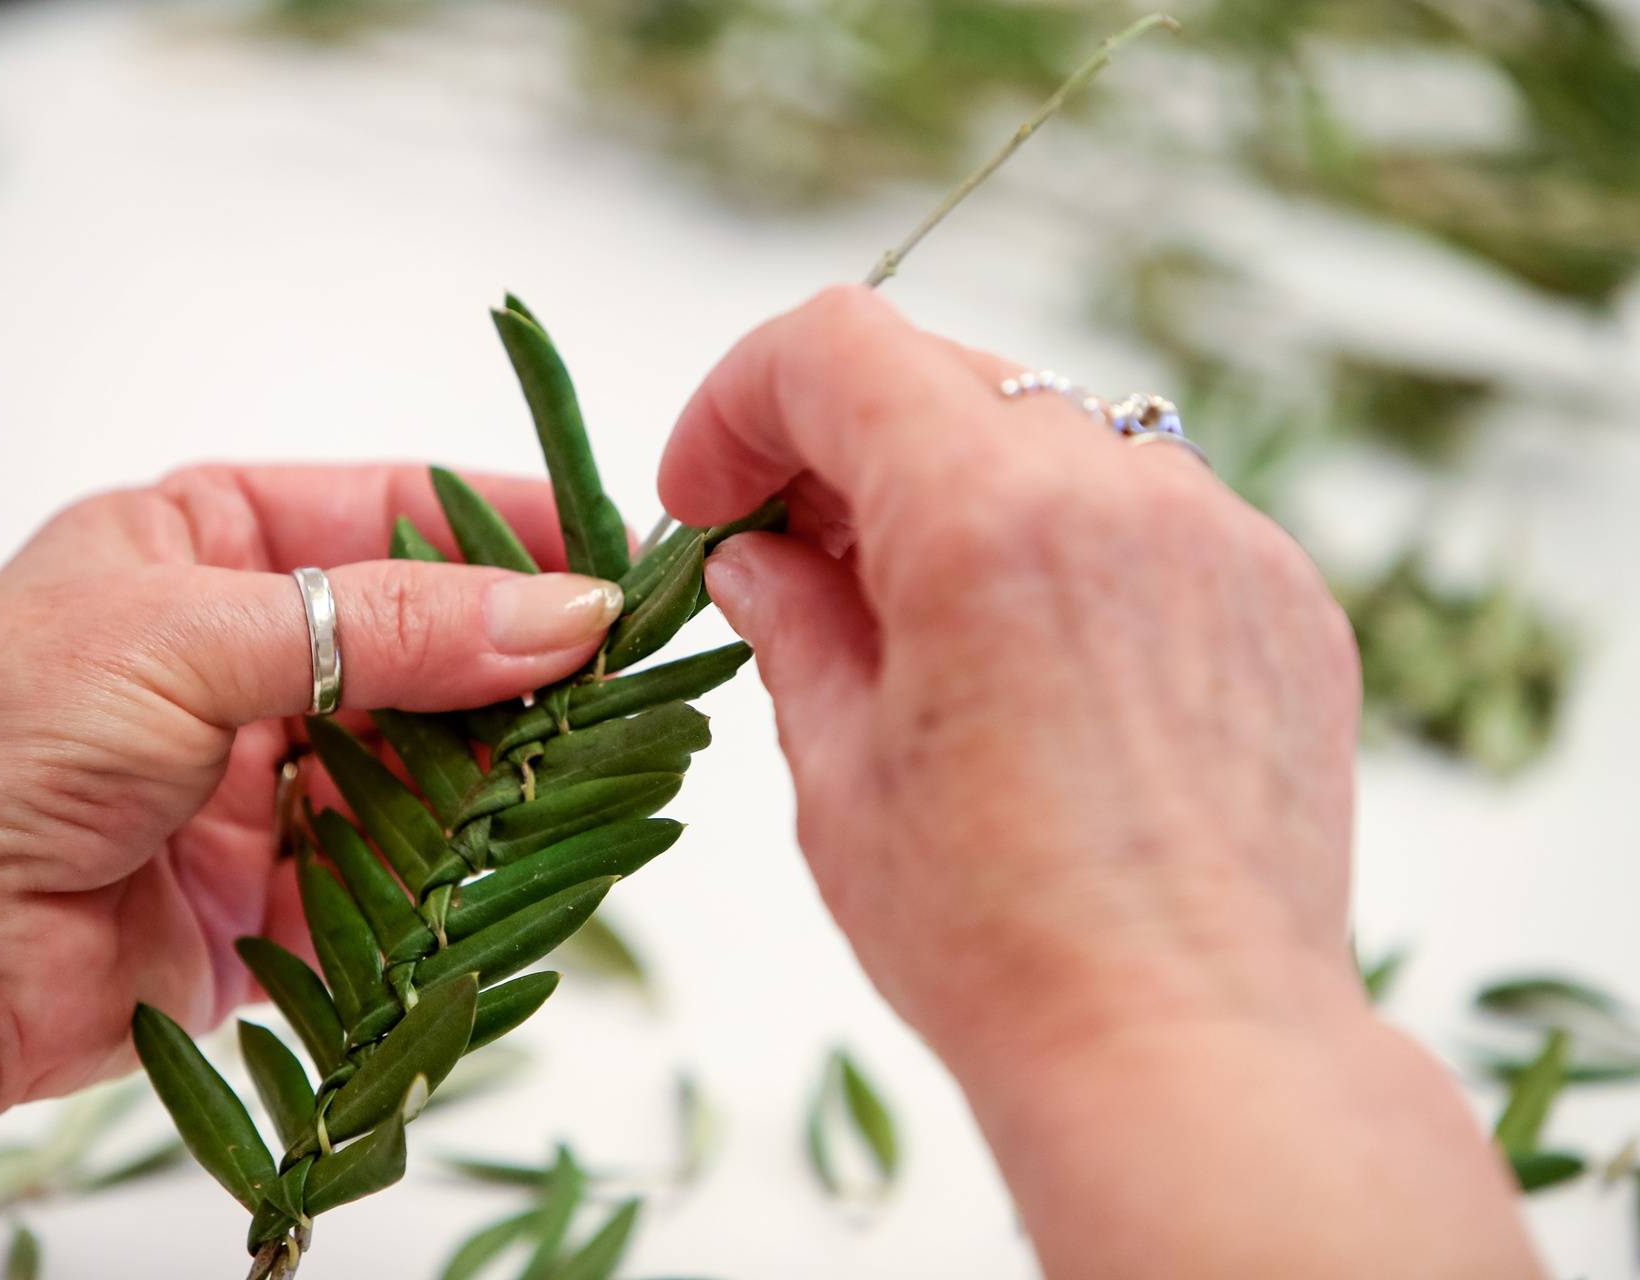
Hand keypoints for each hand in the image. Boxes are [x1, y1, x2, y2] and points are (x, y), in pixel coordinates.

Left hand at [0, 464, 621, 1252]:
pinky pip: (389, 881)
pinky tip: (516, 862)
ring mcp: (255, 783)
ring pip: (416, 765)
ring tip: (592, 768)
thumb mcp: (191, 634)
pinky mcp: (265, 900)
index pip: (386, 516)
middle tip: (624, 675)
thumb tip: (562, 614)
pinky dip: (451, 878)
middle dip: (515, 664)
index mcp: (198, 549)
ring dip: (493, 773)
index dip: (501, 529)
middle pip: (418, 647)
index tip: (613, 554)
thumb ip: (390, 626)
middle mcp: (236, 660)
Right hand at [660, 287, 1539, 1277]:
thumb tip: (759, 558)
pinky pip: (1147, 507)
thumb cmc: (998, 942)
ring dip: (952, 484)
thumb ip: (792, 623)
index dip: (738, 402)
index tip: (704, 494)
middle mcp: (1123, 490)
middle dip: (838, 444)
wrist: (1191, 1052)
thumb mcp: (838, 772)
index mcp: (986, 520)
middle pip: (942, 375)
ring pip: (1049, 430)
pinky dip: (1062, 540)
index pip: (834, 348)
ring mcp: (1222, 536)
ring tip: (914, 613)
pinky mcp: (1281, 597)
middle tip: (788, 555)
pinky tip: (1033, 656)